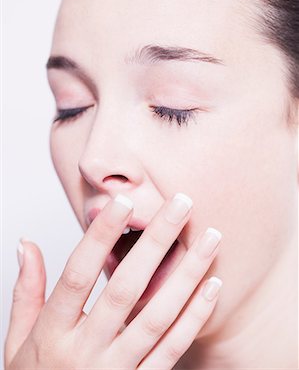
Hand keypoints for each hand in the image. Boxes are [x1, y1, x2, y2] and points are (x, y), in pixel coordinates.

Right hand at [4, 194, 221, 368]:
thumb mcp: (18, 340)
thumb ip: (26, 291)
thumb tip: (27, 244)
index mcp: (53, 334)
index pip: (78, 275)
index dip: (100, 237)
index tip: (123, 202)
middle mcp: (86, 351)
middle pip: (125, 289)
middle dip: (156, 242)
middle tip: (181, 204)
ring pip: (157, 317)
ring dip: (187, 274)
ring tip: (210, 238)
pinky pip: (172, 350)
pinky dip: (194, 317)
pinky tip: (212, 286)